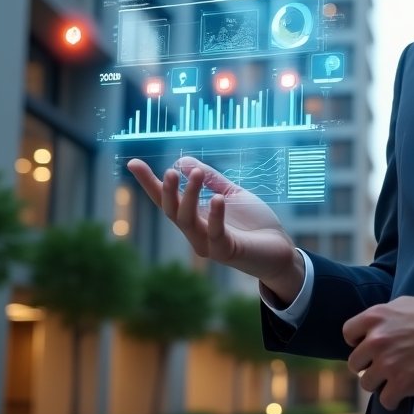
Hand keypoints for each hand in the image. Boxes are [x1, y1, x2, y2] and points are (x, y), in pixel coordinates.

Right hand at [127, 157, 302, 303]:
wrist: (280, 248)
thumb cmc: (254, 223)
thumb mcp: (232, 194)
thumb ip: (212, 179)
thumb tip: (184, 162)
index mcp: (195, 217)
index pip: (167, 199)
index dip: (149, 183)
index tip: (132, 163)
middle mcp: (195, 232)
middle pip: (171, 211)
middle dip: (167, 191)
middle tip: (170, 170)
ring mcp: (208, 244)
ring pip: (187, 221)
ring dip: (189, 196)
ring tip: (194, 172)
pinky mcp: (225, 251)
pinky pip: (215, 233)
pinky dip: (215, 215)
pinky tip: (217, 198)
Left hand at [343, 296, 413, 410]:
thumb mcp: (405, 303)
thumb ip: (384, 316)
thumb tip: (372, 327)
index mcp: (376, 317)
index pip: (348, 333)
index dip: (357, 341)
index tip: (369, 346)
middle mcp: (377, 340)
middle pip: (355, 362)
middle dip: (368, 365)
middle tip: (384, 365)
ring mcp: (388, 363)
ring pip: (367, 383)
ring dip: (380, 383)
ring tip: (395, 378)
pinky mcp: (402, 384)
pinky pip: (385, 401)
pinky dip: (393, 399)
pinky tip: (403, 392)